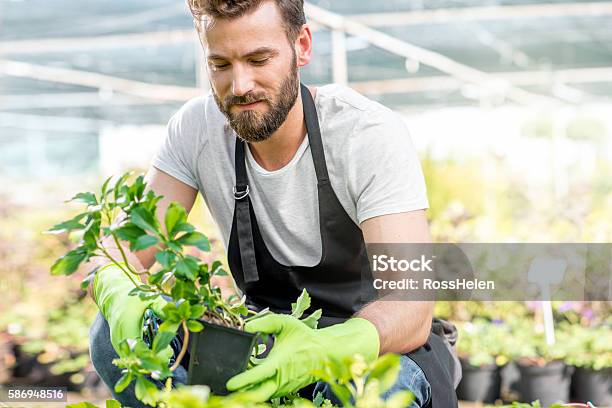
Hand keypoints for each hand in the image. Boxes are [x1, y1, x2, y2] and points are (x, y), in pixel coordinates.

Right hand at [93, 264, 172, 361]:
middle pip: (135, 360)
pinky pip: (130, 358)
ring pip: (131, 362)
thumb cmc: (132, 297)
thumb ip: (163, 308)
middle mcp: (119, 338)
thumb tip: (177, 318)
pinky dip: (142, 360)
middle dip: (153, 362)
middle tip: (168, 356)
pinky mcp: (119, 346)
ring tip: (164, 355)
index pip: (139, 350)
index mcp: (126, 326)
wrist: (114, 296)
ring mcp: (117, 343)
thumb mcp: (149, 298)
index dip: (154, 355)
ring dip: (148, 362)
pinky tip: (155, 354)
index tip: (168, 352)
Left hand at [226, 314, 379, 400]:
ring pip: (261, 394)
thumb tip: (246, 327)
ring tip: (236, 381)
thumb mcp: (285, 323)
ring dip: (248, 390)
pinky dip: (257, 388)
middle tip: (226, 390)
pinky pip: (267, 392)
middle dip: (241, 394)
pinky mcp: (284, 391)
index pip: (259, 375)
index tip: (230, 383)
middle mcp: (281, 379)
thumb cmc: (304, 338)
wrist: (324, 353)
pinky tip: (249, 378)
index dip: (243, 380)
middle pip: (257, 394)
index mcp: (280, 363)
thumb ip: (265, 323)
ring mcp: (283, 388)